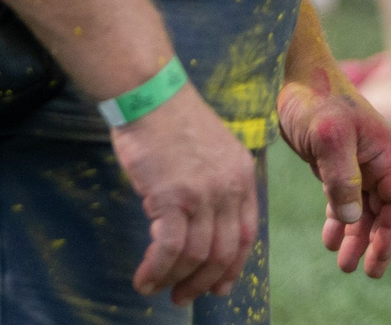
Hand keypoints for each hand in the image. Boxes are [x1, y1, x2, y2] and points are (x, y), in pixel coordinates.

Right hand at [110, 86, 258, 303]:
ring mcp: (202, 193)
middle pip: (224, 251)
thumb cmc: (173, 122)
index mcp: (243, 176)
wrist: (151, 93)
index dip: (233, 266)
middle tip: (182, 297)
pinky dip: (155, 270)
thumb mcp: (213, 152)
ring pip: (195, 254)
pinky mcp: (171, 196)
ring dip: (174, 279)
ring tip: (155, 288)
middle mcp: (229, 187)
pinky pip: (168, 248)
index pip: (247, 234)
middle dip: (203, 282)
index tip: (219, 287)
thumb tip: (208, 227)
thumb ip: (218, 185)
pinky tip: (143, 279)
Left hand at [276, 77, 390, 277]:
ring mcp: (355, 161)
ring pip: (362, 208)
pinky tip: (328, 239)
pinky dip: (338, 221)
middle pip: (383, 209)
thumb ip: (342, 176)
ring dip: (356, 236)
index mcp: (384, 151)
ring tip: (342, 263)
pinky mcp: (334, 163)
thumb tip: (351, 219)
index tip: (375, 259)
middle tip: (359, 270)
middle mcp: (375, 159)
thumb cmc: (314, 98)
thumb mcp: (328, 136)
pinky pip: (343, 199)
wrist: (292, 74)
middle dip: (374, 241)